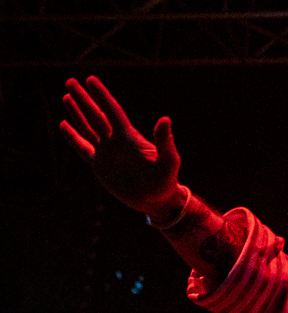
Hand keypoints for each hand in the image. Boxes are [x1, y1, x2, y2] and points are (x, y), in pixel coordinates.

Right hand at [60, 76, 184, 218]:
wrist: (156, 201)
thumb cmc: (166, 182)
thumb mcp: (168, 161)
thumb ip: (164, 141)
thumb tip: (165, 119)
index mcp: (129, 138)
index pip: (112, 111)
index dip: (101, 96)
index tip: (90, 80)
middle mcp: (116, 142)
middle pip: (95, 115)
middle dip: (83, 99)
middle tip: (70, 81)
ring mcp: (106, 153)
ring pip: (88, 128)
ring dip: (77, 113)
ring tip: (66, 97)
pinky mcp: (100, 167)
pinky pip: (83, 149)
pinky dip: (73, 137)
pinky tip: (64, 125)